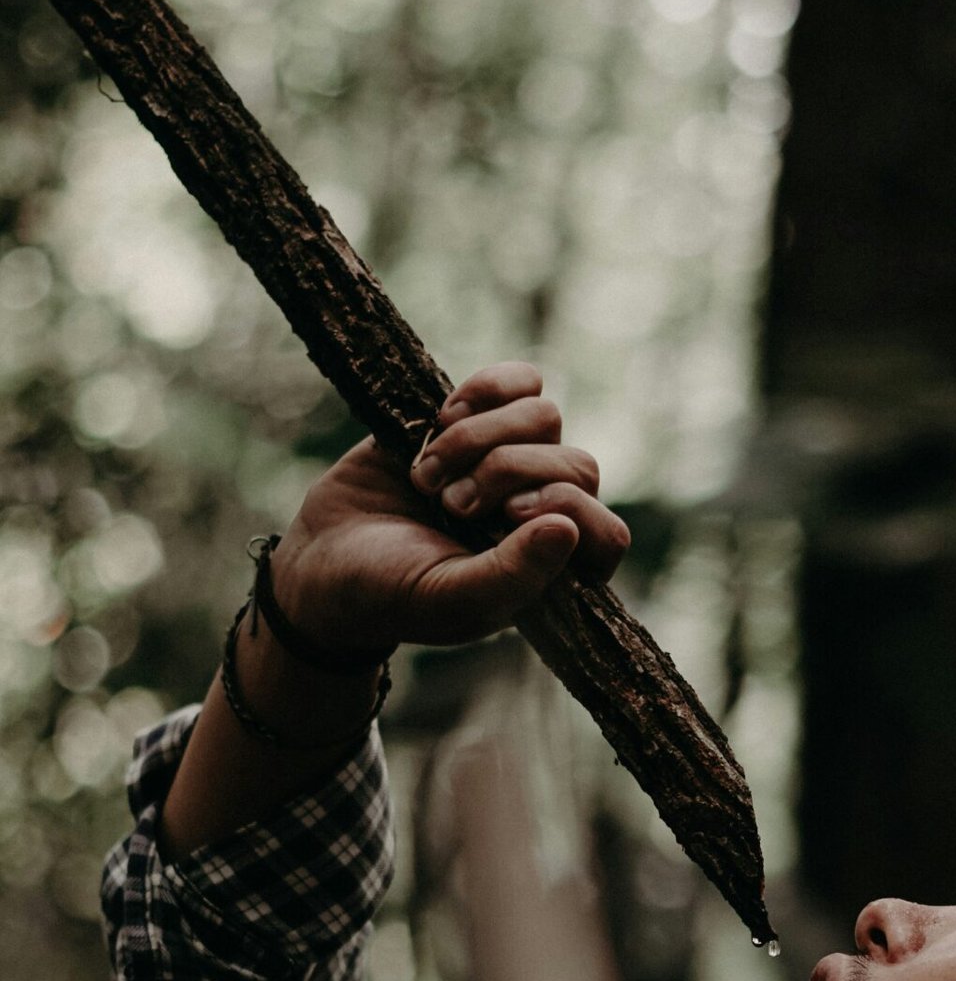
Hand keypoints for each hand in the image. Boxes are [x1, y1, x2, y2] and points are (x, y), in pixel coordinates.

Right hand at [268, 363, 628, 655]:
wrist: (324, 557)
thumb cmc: (388, 593)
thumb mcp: (445, 598)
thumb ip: (512, 576)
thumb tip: (569, 528)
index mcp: (550, 570)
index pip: (606, 534)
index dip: (565, 510)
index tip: (507, 516)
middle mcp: (542, 515)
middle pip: (579, 465)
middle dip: (508, 474)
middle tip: (451, 505)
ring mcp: (515, 462)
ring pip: (547, 418)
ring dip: (479, 439)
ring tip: (428, 475)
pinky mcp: (480, 419)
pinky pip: (521, 382)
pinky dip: (486, 390)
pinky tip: (441, 419)